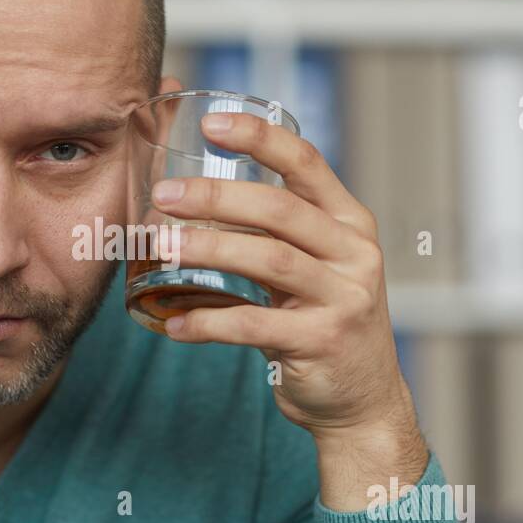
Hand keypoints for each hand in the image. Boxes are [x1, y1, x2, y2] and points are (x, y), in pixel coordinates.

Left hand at [151, 111, 427, 508]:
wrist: (363, 400)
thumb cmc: (323, 321)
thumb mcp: (316, 266)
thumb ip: (276, 232)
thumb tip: (197, 194)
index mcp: (350, 223)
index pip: (306, 163)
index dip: (260, 138)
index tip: (212, 122)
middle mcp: (354, 254)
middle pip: (280, 209)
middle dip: (216, 196)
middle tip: (165, 196)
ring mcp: (343, 299)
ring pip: (268, 260)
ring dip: (207, 248)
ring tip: (160, 246)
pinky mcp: (322, 342)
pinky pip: (254, 325)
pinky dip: (208, 322)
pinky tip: (173, 323)